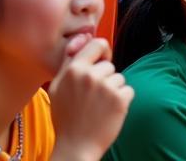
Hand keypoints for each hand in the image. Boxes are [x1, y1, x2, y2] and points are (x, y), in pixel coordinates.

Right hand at [49, 38, 132, 160]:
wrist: (76, 147)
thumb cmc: (65, 116)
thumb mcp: (57, 84)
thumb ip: (68, 61)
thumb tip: (82, 38)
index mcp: (74, 68)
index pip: (97, 44)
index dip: (102, 51)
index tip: (102, 60)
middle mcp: (91, 75)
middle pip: (109, 65)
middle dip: (105, 77)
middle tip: (94, 95)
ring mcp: (106, 88)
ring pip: (119, 78)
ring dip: (114, 89)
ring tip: (101, 105)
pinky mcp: (120, 102)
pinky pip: (128, 91)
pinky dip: (123, 100)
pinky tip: (110, 111)